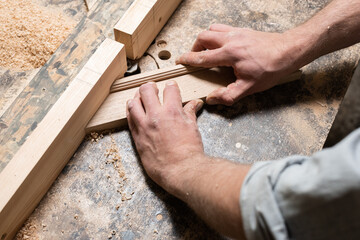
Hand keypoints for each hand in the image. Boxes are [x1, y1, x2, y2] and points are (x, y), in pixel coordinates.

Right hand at [126, 81, 249, 238]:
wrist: (181, 172)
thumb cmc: (162, 169)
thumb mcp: (144, 154)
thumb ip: (142, 137)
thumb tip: (144, 131)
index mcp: (140, 128)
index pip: (132, 106)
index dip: (136, 100)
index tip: (140, 100)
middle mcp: (152, 118)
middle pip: (146, 90)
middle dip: (150, 87)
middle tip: (155, 90)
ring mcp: (170, 115)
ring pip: (168, 89)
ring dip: (171, 88)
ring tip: (173, 91)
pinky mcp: (186, 117)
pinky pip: (191, 103)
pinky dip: (194, 103)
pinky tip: (196, 104)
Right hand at [176, 24, 299, 105]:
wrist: (289, 51)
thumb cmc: (271, 68)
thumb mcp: (250, 87)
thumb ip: (228, 95)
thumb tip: (212, 99)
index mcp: (229, 54)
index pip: (202, 57)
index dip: (188, 59)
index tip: (180, 61)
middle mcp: (230, 40)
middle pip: (203, 38)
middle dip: (194, 48)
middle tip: (195, 58)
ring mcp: (237, 33)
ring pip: (212, 29)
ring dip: (205, 39)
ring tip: (206, 51)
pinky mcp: (243, 30)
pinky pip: (223, 28)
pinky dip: (216, 35)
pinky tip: (222, 45)